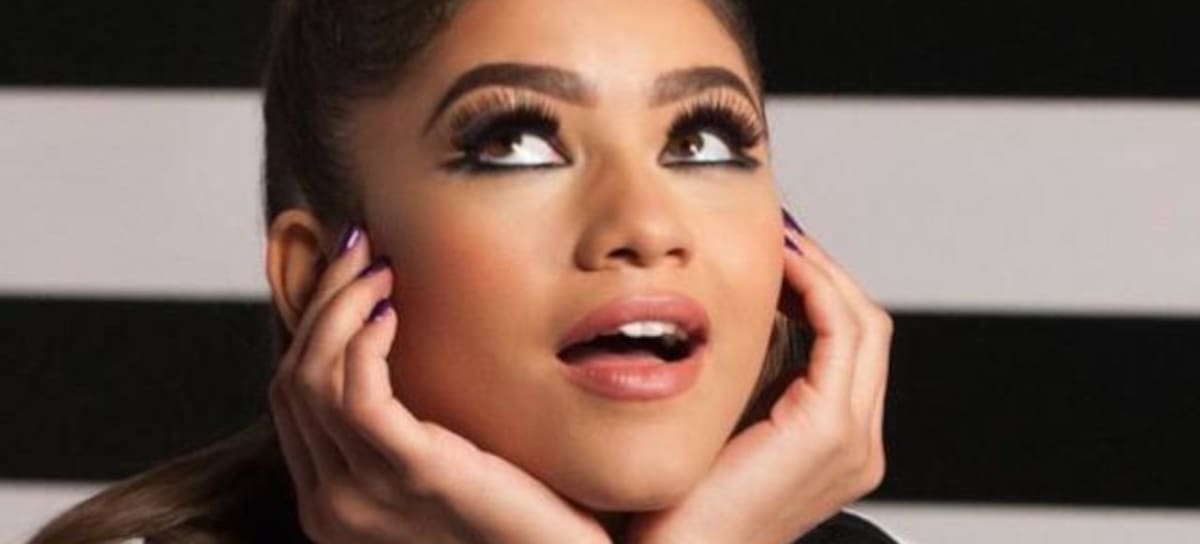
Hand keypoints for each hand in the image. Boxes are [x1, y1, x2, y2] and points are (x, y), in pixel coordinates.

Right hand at [268, 225, 611, 543]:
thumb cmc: (517, 519)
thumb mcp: (441, 467)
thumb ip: (405, 428)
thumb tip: (392, 346)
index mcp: (333, 502)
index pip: (292, 398)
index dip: (311, 325)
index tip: (348, 273)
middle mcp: (332, 505)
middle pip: (292, 379)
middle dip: (321, 302)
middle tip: (359, 250)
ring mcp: (363, 496)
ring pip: (312, 378)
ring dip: (340, 307)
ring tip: (380, 269)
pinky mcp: (415, 474)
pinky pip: (357, 393)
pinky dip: (364, 340)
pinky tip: (393, 311)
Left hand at [627, 220, 891, 543]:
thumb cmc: (678, 503)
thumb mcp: (718, 422)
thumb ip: (740, 379)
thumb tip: (725, 315)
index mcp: (833, 441)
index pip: (847, 343)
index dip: (819, 289)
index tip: (776, 251)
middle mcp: (855, 442)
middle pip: (865, 326)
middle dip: (825, 271)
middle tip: (780, 233)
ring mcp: (850, 440)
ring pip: (861, 322)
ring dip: (821, 271)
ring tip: (778, 241)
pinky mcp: (828, 431)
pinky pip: (840, 333)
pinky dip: (815, 287)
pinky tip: (778, 265)